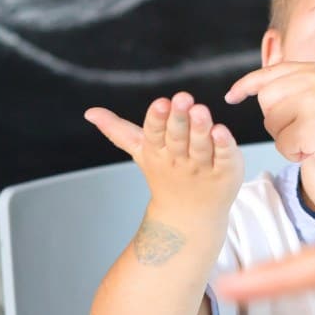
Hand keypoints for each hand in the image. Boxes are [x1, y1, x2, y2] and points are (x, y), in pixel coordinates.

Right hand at [85, 92, 243, 227]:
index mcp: (158, 150)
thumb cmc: (166, 174)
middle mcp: (179, 158)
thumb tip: (89, 112)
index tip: (161, 102)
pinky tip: (222, 131)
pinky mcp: (225, 171)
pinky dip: (224, 145)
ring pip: (201, 146)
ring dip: (200, 128)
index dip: (157, 118)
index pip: (155, 132)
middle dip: (179, 118)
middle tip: (183, 98)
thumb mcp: (141, 151)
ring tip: (201, 110)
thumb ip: (118, 130)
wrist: (189, 215)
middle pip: (178, 136)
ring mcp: (203, 166)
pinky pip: (224, 157)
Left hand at [225, 62, 314, 179]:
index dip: (246, 86)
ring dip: (286, 138)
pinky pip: (282, 144)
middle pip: (265, 100)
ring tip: (312, 137)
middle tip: (302, 128)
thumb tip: (257, 89)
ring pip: (271, 124)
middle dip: (275, 120)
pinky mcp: (311, 126)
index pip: (268, 74)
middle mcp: (312, 80)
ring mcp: (312, 102)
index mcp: (312, 70)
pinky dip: (294, 153)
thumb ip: (293, 88)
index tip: (231, 96)